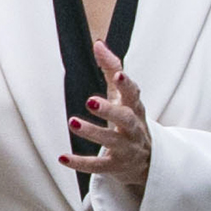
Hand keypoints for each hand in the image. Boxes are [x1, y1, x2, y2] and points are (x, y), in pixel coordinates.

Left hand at [64, 40, 151, 187]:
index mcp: (135, 108)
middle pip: (125, 118)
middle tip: (90, 101)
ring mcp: (125, 149)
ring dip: (92, 132)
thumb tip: (98, 43)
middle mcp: (133, 128)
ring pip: (110, 141)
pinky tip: (63, 157)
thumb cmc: (130, 121)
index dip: (127, 85)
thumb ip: (112, 69)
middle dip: (109, 110)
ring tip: (73, 122)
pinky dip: (80, 163)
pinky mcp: (114, 166)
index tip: (119, 75)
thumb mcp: (123, 96)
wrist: (148, 161)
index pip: (134, 94)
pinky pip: (97, 165)